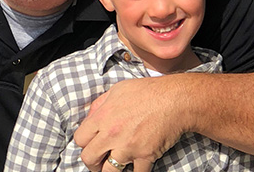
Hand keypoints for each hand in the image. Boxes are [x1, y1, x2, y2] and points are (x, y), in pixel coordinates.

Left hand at [73, 77, 188, 170]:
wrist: (174, 100)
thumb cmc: (146, 91)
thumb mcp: (116, 90)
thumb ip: (100, 105)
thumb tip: (90, 118)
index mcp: (102, 117)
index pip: (80, 139)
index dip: (83, 143)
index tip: (90, 144)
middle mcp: (111, 134)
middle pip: (89, 158)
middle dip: (92, 162)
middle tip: (98, 161)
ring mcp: (128, 147)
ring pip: (109, 171)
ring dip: (110, 170)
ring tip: (114, 167)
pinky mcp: (145, 156)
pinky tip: (135, 168)